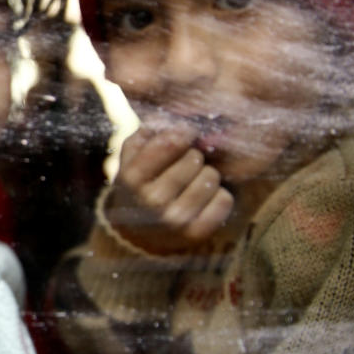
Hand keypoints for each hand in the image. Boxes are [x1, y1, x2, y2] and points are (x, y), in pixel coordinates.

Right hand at [104, 124, 233, 254]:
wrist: (138, 235)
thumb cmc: (139, 187)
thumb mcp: (129, 160)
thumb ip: (145, 135)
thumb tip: (173, 118)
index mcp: (132, 178)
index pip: (169, 142)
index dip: (183, 133)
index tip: (186, 134)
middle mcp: (152, 200)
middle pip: (194, 158)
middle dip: (193, 157)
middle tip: (186, 165)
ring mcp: (175, 219)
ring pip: (211, 177)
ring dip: (206, 175)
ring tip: (194, 182)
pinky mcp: (196, 234)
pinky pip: (224, 200)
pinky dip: (218, 196)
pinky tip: (204, 199)